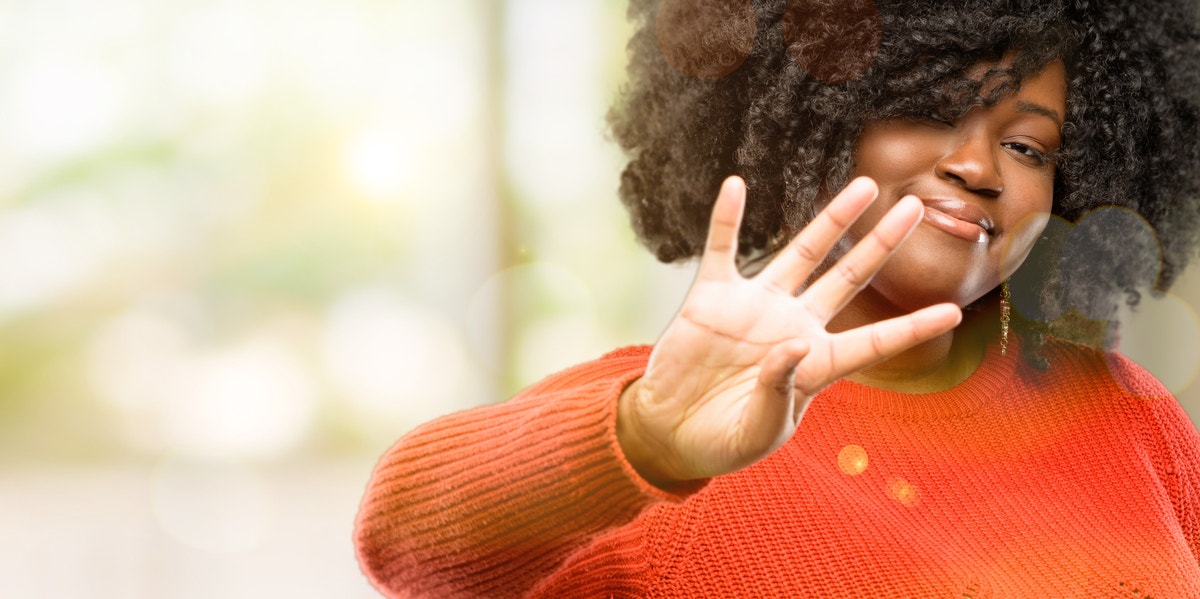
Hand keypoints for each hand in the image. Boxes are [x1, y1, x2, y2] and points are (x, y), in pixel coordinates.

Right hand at [617, 175, 961, 487]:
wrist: (670, 432)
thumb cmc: (723, 440)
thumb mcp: (759, 429)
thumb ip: (780, 390)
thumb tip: (796, 342)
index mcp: (815, 365)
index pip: (873, 342)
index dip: (911, 327)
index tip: (952, 310)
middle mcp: (793, 325)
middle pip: (848, 277)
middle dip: (882, 244)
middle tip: (916, 208)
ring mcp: (754, 306)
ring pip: (800, 253)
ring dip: (832, 220)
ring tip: (864, 187)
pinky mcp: (712, 298)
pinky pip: (721, 249)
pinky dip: (727, 218)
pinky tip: (735, 186)